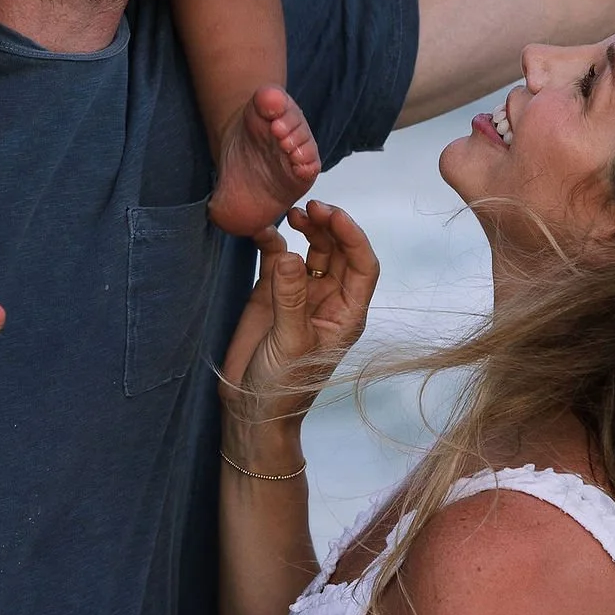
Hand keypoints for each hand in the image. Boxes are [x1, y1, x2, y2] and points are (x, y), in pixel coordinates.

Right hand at [220, 199, 378, 427]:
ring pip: (312, 249)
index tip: (331, 214)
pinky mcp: (272, 293)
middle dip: (328, 225)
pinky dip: (272, 240)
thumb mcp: (290, 342)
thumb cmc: (282, 386)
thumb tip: (289, 252)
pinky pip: (277, 257)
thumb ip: (290, 298)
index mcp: (348, 313)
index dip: (353, 236)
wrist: (251, 408)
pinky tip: (262, 230)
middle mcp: (329, 299)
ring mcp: (301, 294)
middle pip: (338, 250)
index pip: (363, 265)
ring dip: (305, 228)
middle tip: (308, 206)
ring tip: (290, 213)